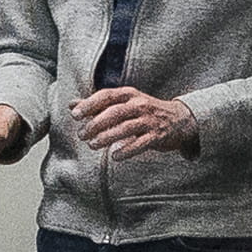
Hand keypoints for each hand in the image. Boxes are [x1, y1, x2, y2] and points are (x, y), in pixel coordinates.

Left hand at [71, 85, 199, 158]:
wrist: (179, 120)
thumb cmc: (144, 111)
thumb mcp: (123, 103)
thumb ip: (98, 105)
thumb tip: (72, 104)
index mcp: (129, 94)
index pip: (106, 96)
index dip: (90, 104)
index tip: (75, 115)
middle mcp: (139, 104)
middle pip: (114, 112)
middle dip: (95, 124)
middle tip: (82, 134)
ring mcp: (149, 120)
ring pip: (125, 128)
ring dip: (107, 137)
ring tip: (92, 145)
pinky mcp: (157, 136)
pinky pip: (140, 144)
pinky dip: (127, 150)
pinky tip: (115, 156)